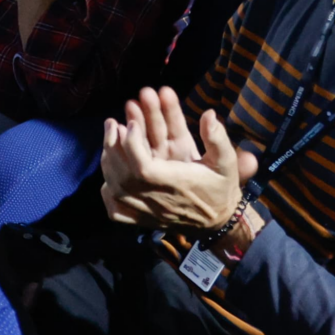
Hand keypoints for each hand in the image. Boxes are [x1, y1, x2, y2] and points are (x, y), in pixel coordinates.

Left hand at [98, 86, 256, 230]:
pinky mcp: (143, 220)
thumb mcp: (226, 161)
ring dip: (108, 162)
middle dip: (113, 146)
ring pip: (117, 190)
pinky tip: (107, 175)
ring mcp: (148, 212)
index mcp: (175, 183)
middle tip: (112, 122)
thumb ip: (217, 138)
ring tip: (108, 139)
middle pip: (123, 176)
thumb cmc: (221, 187)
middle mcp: (158, 200)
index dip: (132, 145)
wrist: (220, 220)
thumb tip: (209, 114)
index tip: (132, 124)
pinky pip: (117, 212)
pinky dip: (108, 194)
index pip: (143, 168)